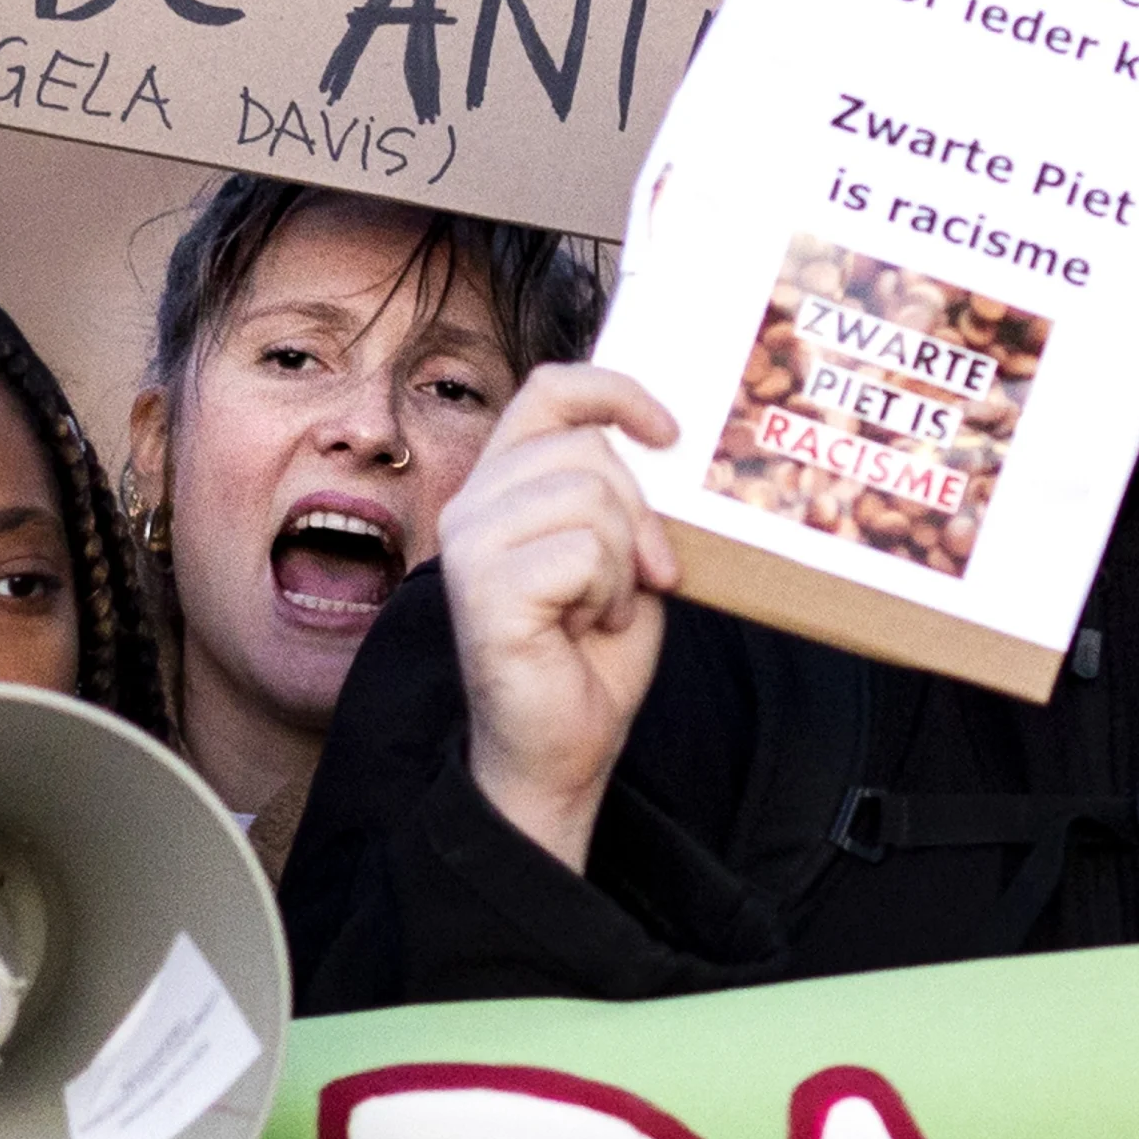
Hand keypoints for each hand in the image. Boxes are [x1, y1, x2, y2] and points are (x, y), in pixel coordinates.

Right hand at [437, 364, 682, 872]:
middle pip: (586, 450)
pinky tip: (585, 629)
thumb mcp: (619, 553)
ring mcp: (469, 545)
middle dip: (641, 517)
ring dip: (624, 565)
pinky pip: (585, 552)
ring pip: (589, 497)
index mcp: (501, 486)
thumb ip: (620, 494)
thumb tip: (664, 442)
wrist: (561, 747)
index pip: (548, 391)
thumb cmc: (589, 655)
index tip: (669, 434)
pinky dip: (609, 596)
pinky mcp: (483, 588)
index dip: (613, 391)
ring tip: (601, 610)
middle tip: (644, 579)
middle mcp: (471, 505)